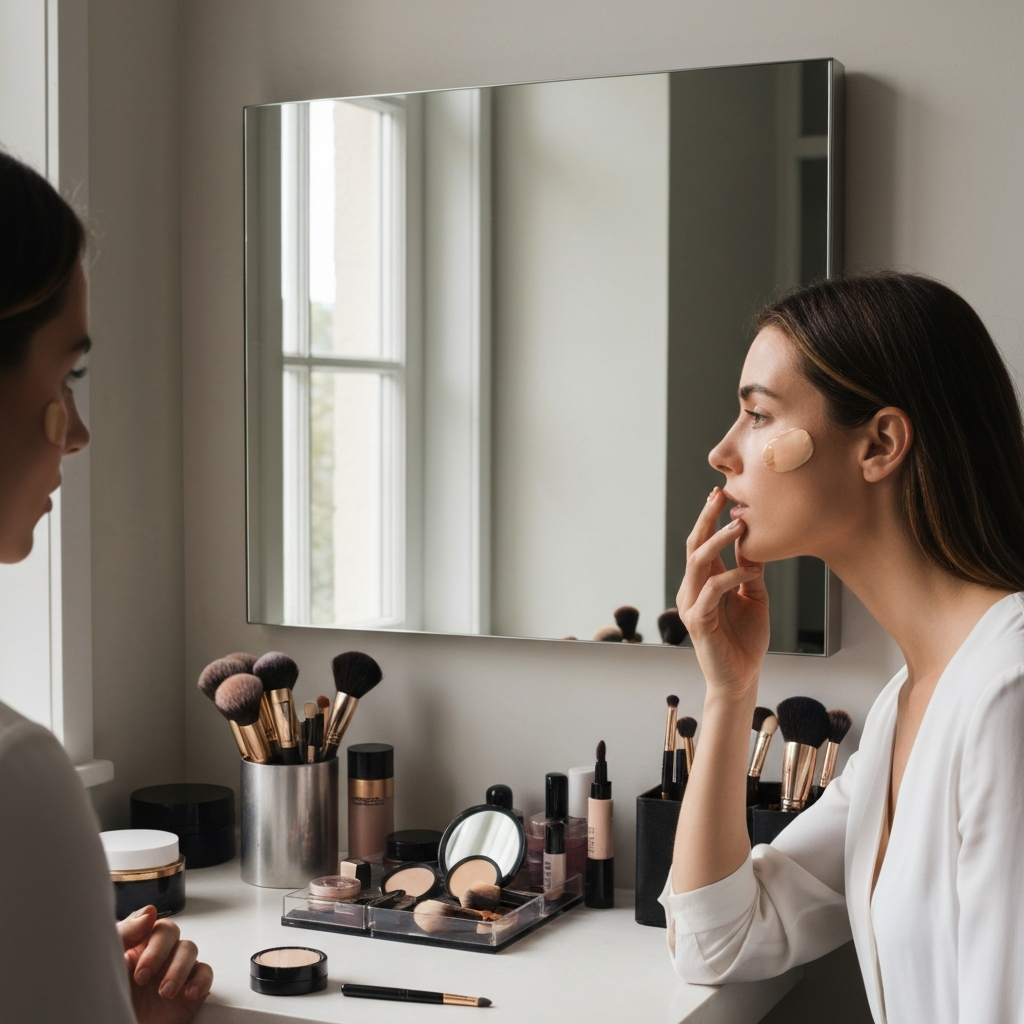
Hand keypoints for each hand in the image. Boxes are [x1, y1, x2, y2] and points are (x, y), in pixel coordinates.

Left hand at [118, 906, 212, 1023]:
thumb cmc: (105, 1006)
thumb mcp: (107, 965)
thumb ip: (125, 934)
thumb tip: (150, 912)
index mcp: (135, 947)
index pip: (150, 923)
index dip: (146, 931)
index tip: (137, 949)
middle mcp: (157, 956)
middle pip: (171, 932)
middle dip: (159, 952)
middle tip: (143, 978)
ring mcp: (174, 972)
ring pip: (189, 949)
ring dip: (179, 968)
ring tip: (164, 993)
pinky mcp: (188, 991)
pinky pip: (204, 974)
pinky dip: (201, 980)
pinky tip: (189, 992)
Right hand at [676, 487, 769, 697]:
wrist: (741, 678)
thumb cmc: (745, 640)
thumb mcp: (753, 597)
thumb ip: (749, 571)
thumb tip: (752, 542)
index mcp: (704, 583)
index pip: (702, 543)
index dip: (709, 518)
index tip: (720, 494)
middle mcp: (692, 590)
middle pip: (694, 545)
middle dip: (707, 518)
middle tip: (721, 496)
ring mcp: (691, 605)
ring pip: (698, 562)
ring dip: (718, 540)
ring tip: (739, 525)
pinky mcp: (698, 621)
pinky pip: (711, 589)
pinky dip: (731, 576)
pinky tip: (750, 570)